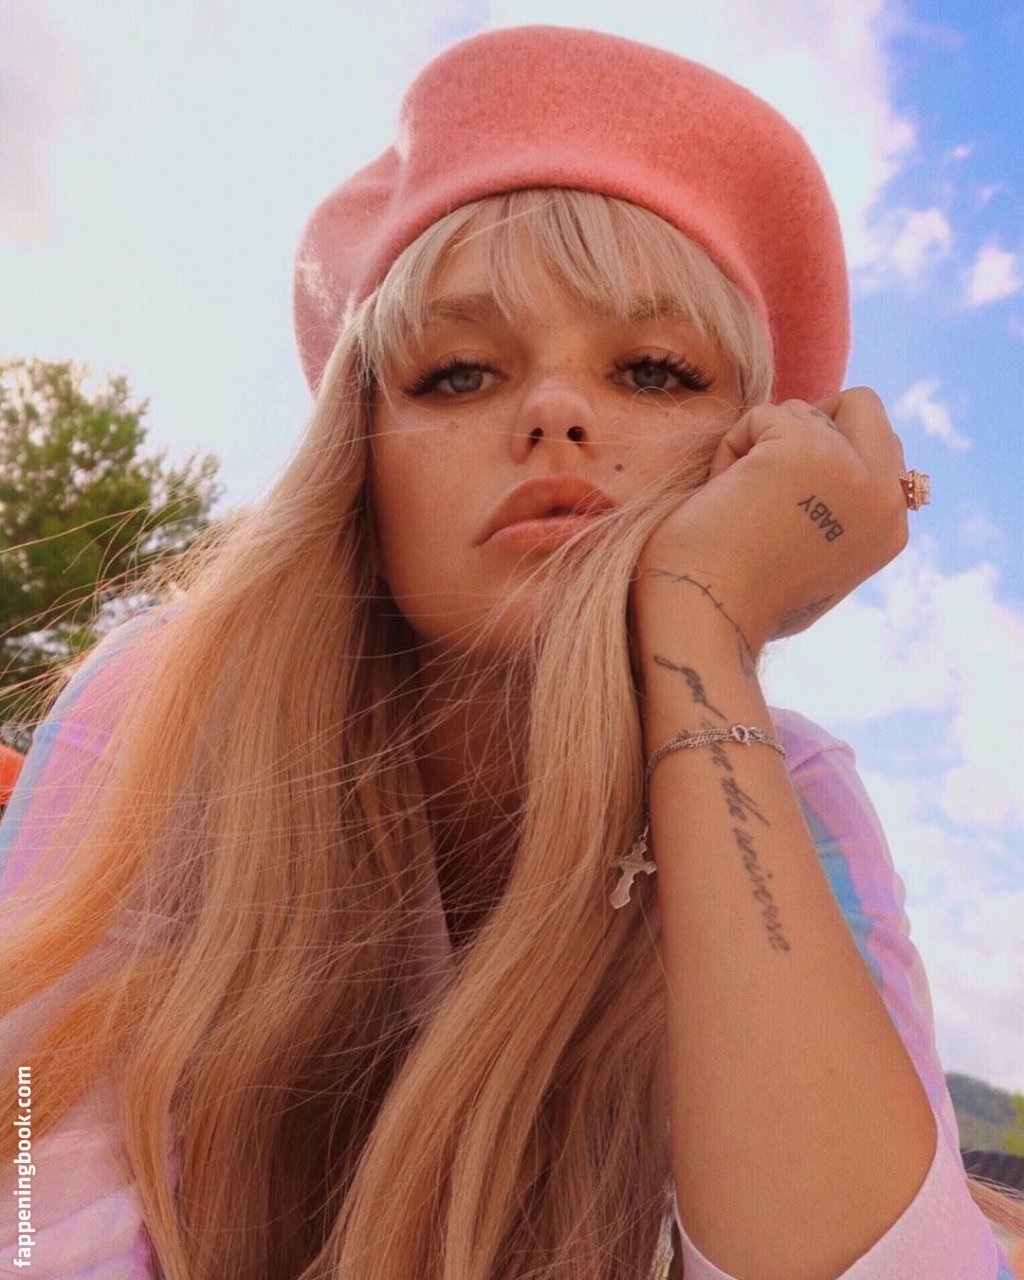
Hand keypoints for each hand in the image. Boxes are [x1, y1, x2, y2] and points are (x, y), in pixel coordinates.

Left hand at [632, 388, 910, 653]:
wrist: (707, 618)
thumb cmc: (740, 602)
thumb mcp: (811, 563)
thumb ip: (835, 518)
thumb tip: (824, 479)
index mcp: (892, 527)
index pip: (879, 446)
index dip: (824, 453)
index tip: (782, 490)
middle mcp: (885, 497)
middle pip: (862, 406)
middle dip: (807, 424)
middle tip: (764, 465)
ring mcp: (851, 469)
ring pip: (800, 411)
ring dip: (758, 447)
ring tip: (736, 505)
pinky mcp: (804, 448)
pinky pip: (760, 416)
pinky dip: (730, 450)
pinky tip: (721, 498)